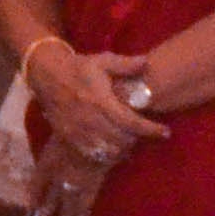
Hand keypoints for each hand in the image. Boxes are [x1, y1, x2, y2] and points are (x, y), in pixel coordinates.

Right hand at [27, 38, 167, 162]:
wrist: (48, 76)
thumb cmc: (80, 68)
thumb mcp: (102, 61)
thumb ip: (125, 64)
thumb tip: (146, 62)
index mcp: (101, 101)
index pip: (131, 122)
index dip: (151, 129)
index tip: (166, 132)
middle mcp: (90, 119)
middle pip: (122, 140)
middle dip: (138, 139)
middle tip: (144, 132)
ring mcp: (79, 131)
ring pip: (109, 150)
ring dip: (124, 148)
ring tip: (130, 140)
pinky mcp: (70, 138)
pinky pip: (93, 154)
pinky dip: (106, 154)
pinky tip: (113, 147)